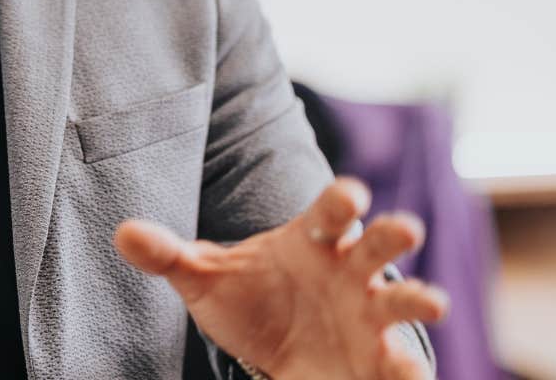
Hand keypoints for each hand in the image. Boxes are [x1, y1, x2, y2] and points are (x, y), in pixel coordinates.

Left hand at [114, 178, 447, 379]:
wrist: (274, 346)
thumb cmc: (250, 296)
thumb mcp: (204, 277)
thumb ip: (168, 255)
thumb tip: (122, 232)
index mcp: (312, 239)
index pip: (329, 211)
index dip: (342, 200)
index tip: (352, 193)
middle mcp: (350, 270)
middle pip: (377, 243)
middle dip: (392, 233)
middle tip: (404, 228)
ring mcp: (369, 314)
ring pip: (402, 300)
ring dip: (419, 299)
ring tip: (434, 304)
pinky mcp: (379, 358)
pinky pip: (400, 362)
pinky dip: (408, 369)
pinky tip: (406, 373)